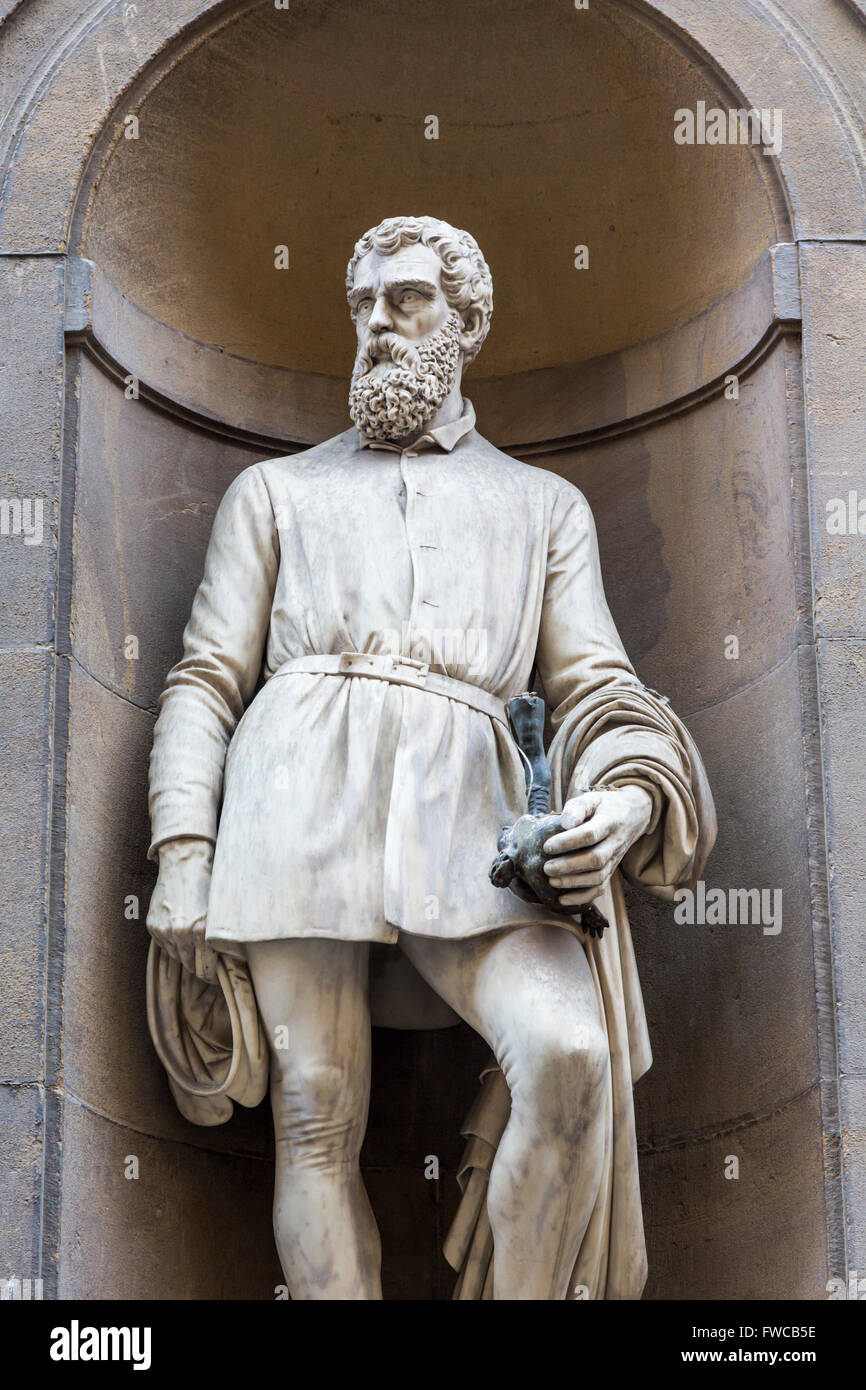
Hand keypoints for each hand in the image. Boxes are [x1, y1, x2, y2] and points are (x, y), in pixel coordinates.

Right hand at [146, 837, 218, 982]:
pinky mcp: (153, 926)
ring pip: (177, 957)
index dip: (213, 975)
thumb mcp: (221, 912)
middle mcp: (181, 934)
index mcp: (201, 932)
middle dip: (201, 966)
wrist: (184, 861)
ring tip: (196, 940)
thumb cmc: (208, 884)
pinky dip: (174, 942)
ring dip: (186, 954)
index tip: (217, 975)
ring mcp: (164, 931)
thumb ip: (222, 938)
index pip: (206, 970)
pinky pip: (165, 945)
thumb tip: (230, 961)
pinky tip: (182, 928)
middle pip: (191, 967)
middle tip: (209, 961)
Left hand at [541, 785, 653, 907]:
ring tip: (551, 881)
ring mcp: (615, 858)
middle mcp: (614, 843)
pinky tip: (563, 899)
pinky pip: (601, 888)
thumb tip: (564, 823)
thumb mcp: (593, 798)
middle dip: (569, 866)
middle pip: (595, 859)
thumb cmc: (606, 806)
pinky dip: (582, 897)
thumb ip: (577, 808)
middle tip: (546, 867)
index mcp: (609, 822)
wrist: (634, 814)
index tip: (547, 846)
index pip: (590, 834)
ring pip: (599, 877)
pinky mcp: (612, 870)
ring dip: (573, 883)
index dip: (568, 842)